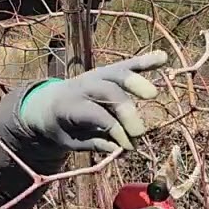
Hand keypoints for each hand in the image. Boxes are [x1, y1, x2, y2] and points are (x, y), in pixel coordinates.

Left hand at [19, 50, 167, 153]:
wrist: (45, 105)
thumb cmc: (61, 127)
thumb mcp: (69, 142)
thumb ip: (94, 143)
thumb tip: (120, 150)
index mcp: (69, 105)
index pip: (98, 114)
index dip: (116, 130)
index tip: (128, 147)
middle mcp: (82, 86)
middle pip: (108, 91)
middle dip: (127, 110)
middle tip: (140, 132)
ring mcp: (96, 75)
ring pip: (117, 73)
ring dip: (136, 81)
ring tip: (152, 93)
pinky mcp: (107, 71)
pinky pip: (126, 64)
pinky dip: (145, 62)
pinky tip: (163, 58)